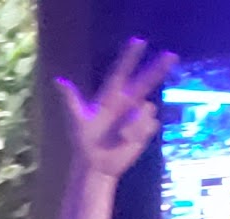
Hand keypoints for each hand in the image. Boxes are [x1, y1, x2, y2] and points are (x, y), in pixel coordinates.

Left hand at [56, 37, 175, 180]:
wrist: (96, 165)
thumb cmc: (84, 142)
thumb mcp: (77, 120)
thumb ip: (70, 99)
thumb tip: (58, 80)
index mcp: (110, 97)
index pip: (121, 72)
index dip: (129, 57)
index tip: (138, 41)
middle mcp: (126, 103)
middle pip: (145, 81)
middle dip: (158, 68)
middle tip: (171, 55)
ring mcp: (136, 116)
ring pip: (147, 108)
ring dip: (136, 123)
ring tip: (120, 135)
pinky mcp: (144, 129)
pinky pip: (150, 124)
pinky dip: (139, 133)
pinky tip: (127, 141)